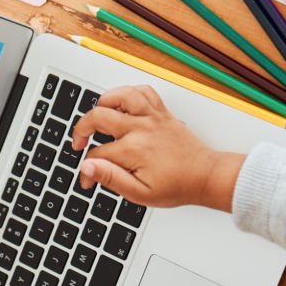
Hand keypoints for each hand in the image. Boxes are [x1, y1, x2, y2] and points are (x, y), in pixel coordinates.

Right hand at [71, 85, 244, 210]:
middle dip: (81, 130)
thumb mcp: (139, 194)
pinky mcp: (162, 113)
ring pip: (120, 96)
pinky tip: (122, 104)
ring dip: (103, 103)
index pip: (96, 155)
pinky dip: (129, 93)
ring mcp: (152, 117)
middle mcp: (140, 128)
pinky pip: (144, 92)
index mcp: (132, 150)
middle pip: (98, 117)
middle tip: (79, 143)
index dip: (87, 170)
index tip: (88, 181)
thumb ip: (111, 178)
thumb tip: (87, 167)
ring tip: (97, 117)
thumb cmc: (177, 186)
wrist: (205, 176)